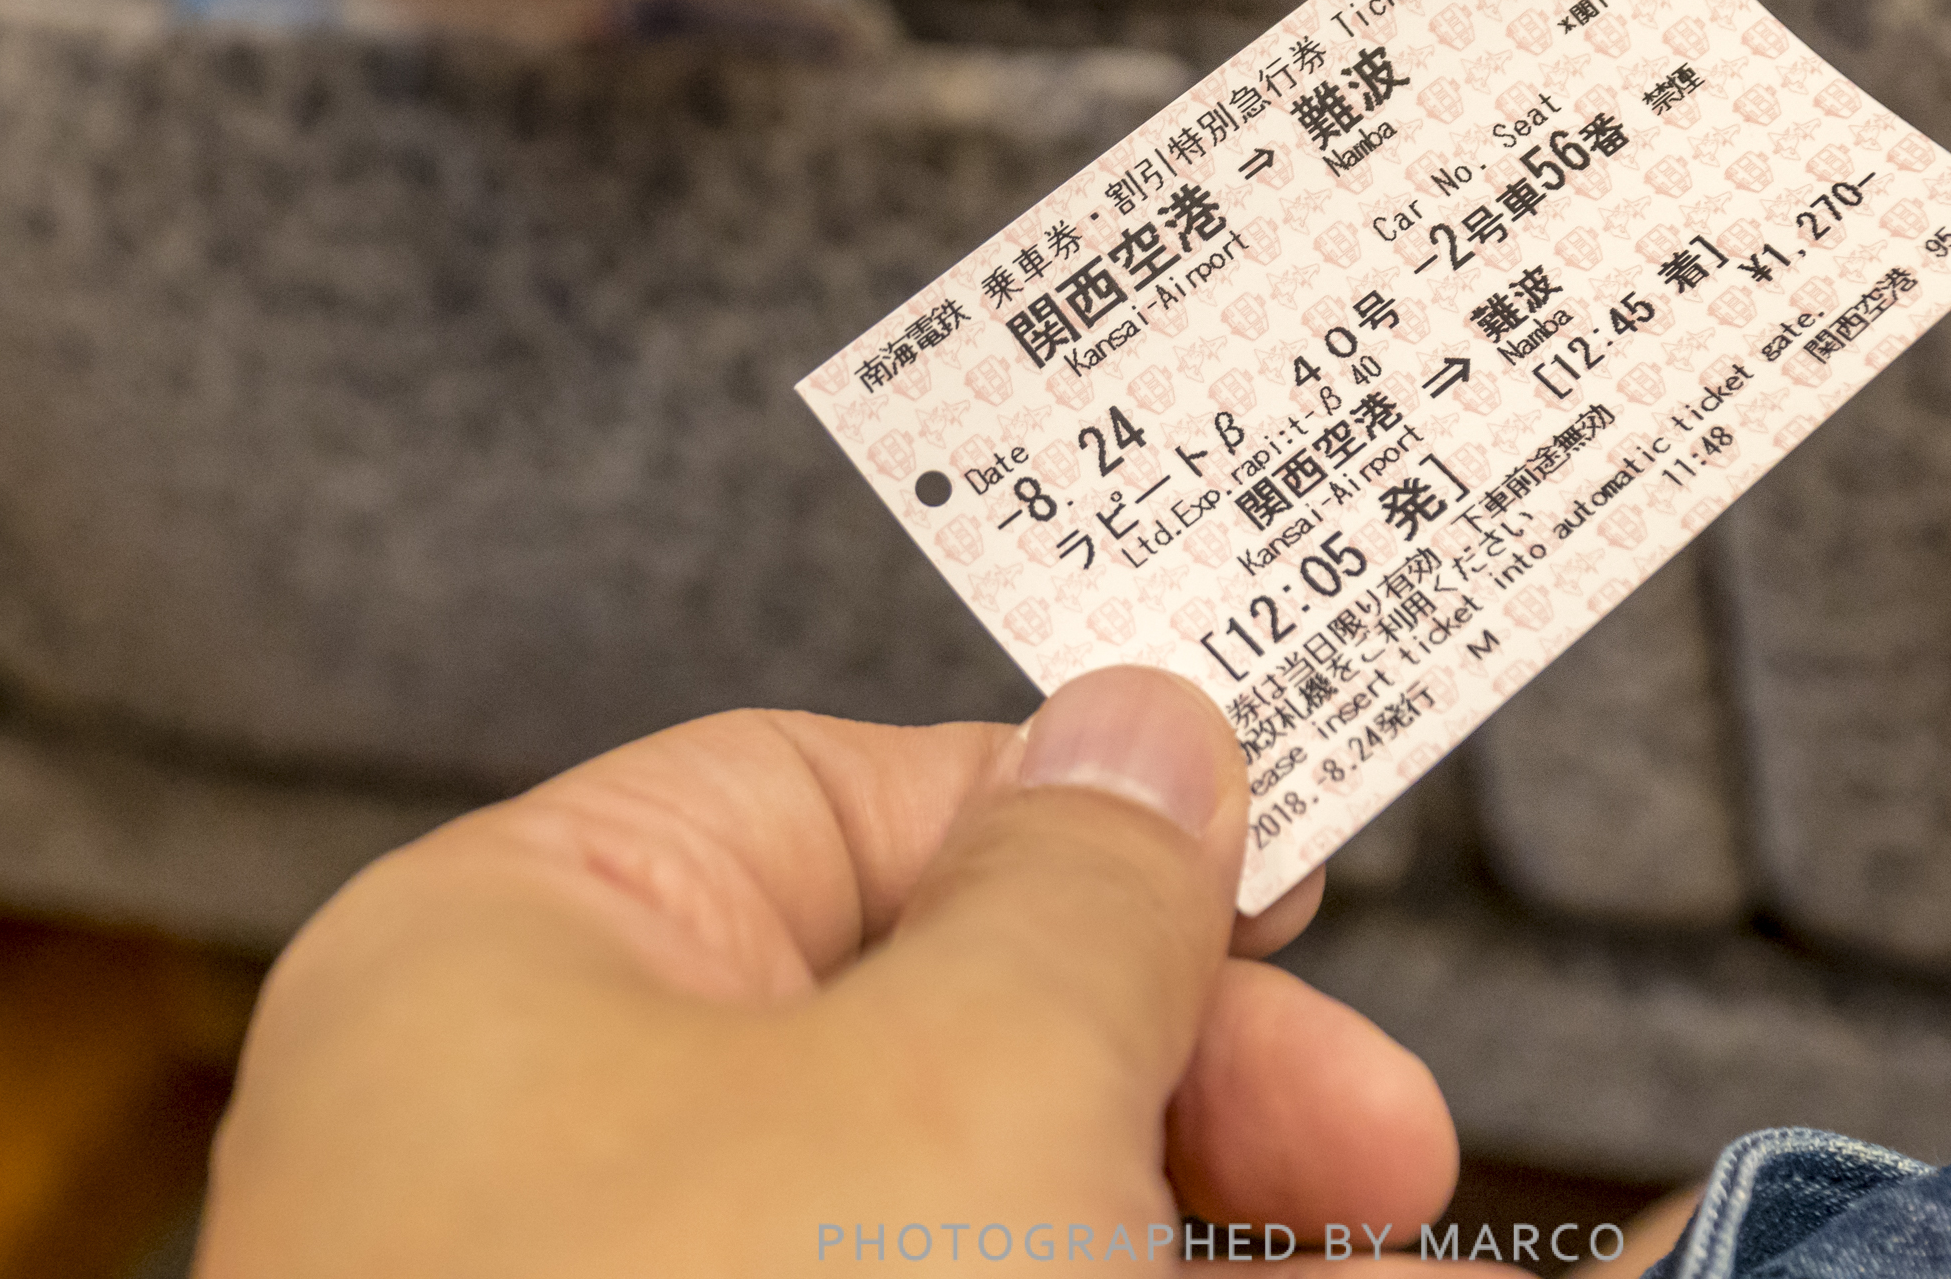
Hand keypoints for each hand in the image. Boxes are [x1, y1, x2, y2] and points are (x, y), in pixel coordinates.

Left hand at [194, 667, 1476, 1273]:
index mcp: (525, 963)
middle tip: (1385, 1144)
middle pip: (942, 1026)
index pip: (839, 798)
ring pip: (986, 1223)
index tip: (1288, 878)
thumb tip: (1140, 725)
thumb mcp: (972, 1084)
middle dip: (1203, 1078)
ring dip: (1223, 1245)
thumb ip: (1086, 888)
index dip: (1086, 818)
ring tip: (1425, 1277)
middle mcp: (557, 1149)